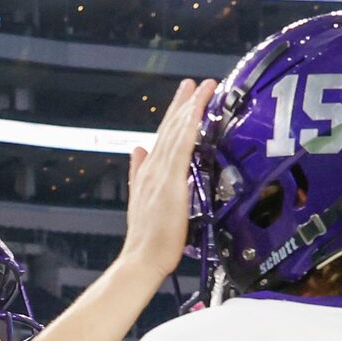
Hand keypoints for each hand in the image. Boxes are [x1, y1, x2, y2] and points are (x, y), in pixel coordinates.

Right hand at [116, 81, 213, 284]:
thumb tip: (138, 150)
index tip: (185, 97)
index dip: (175, 115)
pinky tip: (197, 111)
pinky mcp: (171, 180)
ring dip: (191, 107)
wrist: (141, 257)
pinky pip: (182, 146)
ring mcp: (162, 172)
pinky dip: (189, 126)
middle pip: (170, 128)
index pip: (163, 137)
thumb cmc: (147, 239)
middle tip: (197, 82)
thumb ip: (139, 173)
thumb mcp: (141, 200)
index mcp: (149, 172)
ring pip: (177, 132)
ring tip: (203, 87)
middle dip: (184, 103)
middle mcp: (154, 168)